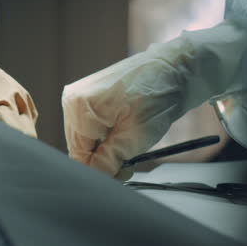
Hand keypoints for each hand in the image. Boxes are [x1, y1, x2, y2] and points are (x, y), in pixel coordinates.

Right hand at [62, 51, 190, 179]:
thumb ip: (108, 162)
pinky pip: (91, 127)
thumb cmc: (158, 96)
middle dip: (103, 159)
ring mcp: (80, 96)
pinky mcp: (89, 97)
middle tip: (129, 163)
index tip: (121, 174)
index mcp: (79, 107)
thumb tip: (93, 177)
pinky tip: (123, 133)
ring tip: (129, 145)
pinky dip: (107, 136)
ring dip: (106, 149)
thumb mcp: (134, 137)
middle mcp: (72, 100)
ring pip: (86, 139)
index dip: (99, 169)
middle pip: (80, 147)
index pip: (79, 155)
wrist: (174, 68)